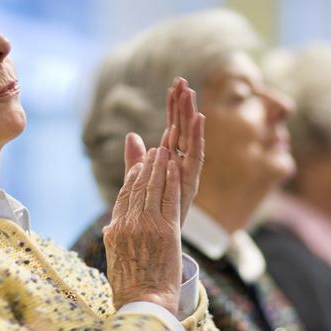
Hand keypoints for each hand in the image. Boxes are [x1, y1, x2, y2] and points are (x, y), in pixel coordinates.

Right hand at [103, 146, 181, 313]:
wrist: (143, 303)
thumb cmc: (131, 287)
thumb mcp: (115, 258)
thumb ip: (115, 238)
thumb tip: (110, 230)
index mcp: (114, 230)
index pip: (124, 196)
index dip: (133, 177)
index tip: (140, 165)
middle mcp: (127, 224)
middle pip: (137, 188)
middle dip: (147, 166)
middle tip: (155, 150)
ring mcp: (146, 226)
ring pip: (152, 188)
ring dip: (159, 167)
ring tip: (165, 151)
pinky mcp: (165, 231)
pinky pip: (168, 198)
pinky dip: (171, 180)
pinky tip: (174, 167)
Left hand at [125, 78, 204, 225]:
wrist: (158, 250)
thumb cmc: (151, 220)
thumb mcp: (140, 184)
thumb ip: (136, 161)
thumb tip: (131, 135)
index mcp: (170, 163)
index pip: (173, 128)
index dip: (173, 107)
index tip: (174, 85)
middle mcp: (181, 166)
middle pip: (183, 129)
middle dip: (183, 106)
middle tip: (182, 81)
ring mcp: (187, 174)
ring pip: (190, 138)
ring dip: (190, 115)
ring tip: (189, 92)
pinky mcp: (191, 182)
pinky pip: (196, 156)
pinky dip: (198, 136)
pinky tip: (199, 117)